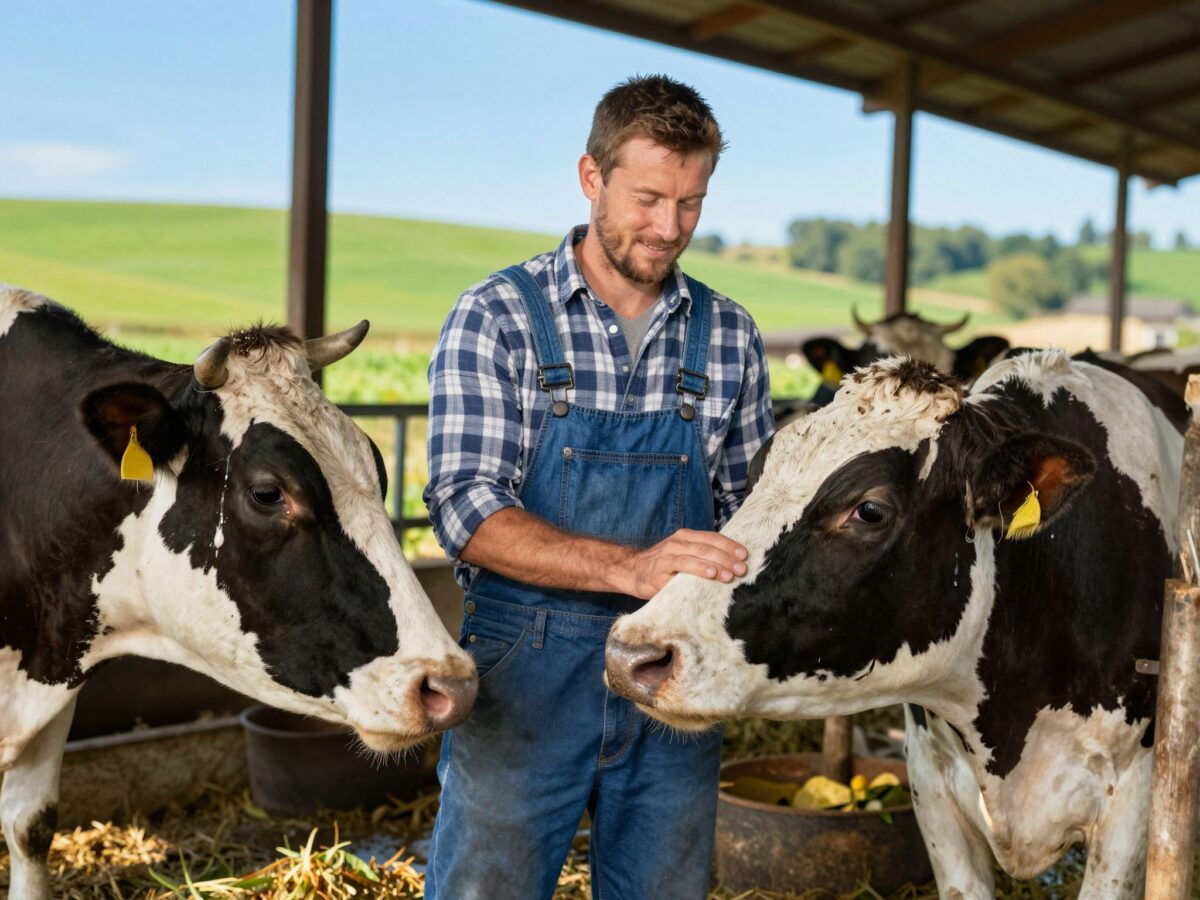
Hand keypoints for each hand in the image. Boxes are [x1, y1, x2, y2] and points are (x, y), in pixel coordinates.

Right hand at [618, 528, 748, 599]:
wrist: (632, 571)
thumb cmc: (662, 567)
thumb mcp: (682, 556)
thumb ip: (700, 557)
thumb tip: (730, 564)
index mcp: (686, 536)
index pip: (712, 537)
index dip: (730, 545)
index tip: (745, 555)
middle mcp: (679, 542)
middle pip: (709, 546)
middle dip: (728, 557)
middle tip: (742, 568)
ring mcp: (670, 554)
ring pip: (699, 554)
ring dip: (718, 564)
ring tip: (731, 574)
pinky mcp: (662, 568)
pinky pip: (683, 566)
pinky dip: (699, 569)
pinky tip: (711, 574)